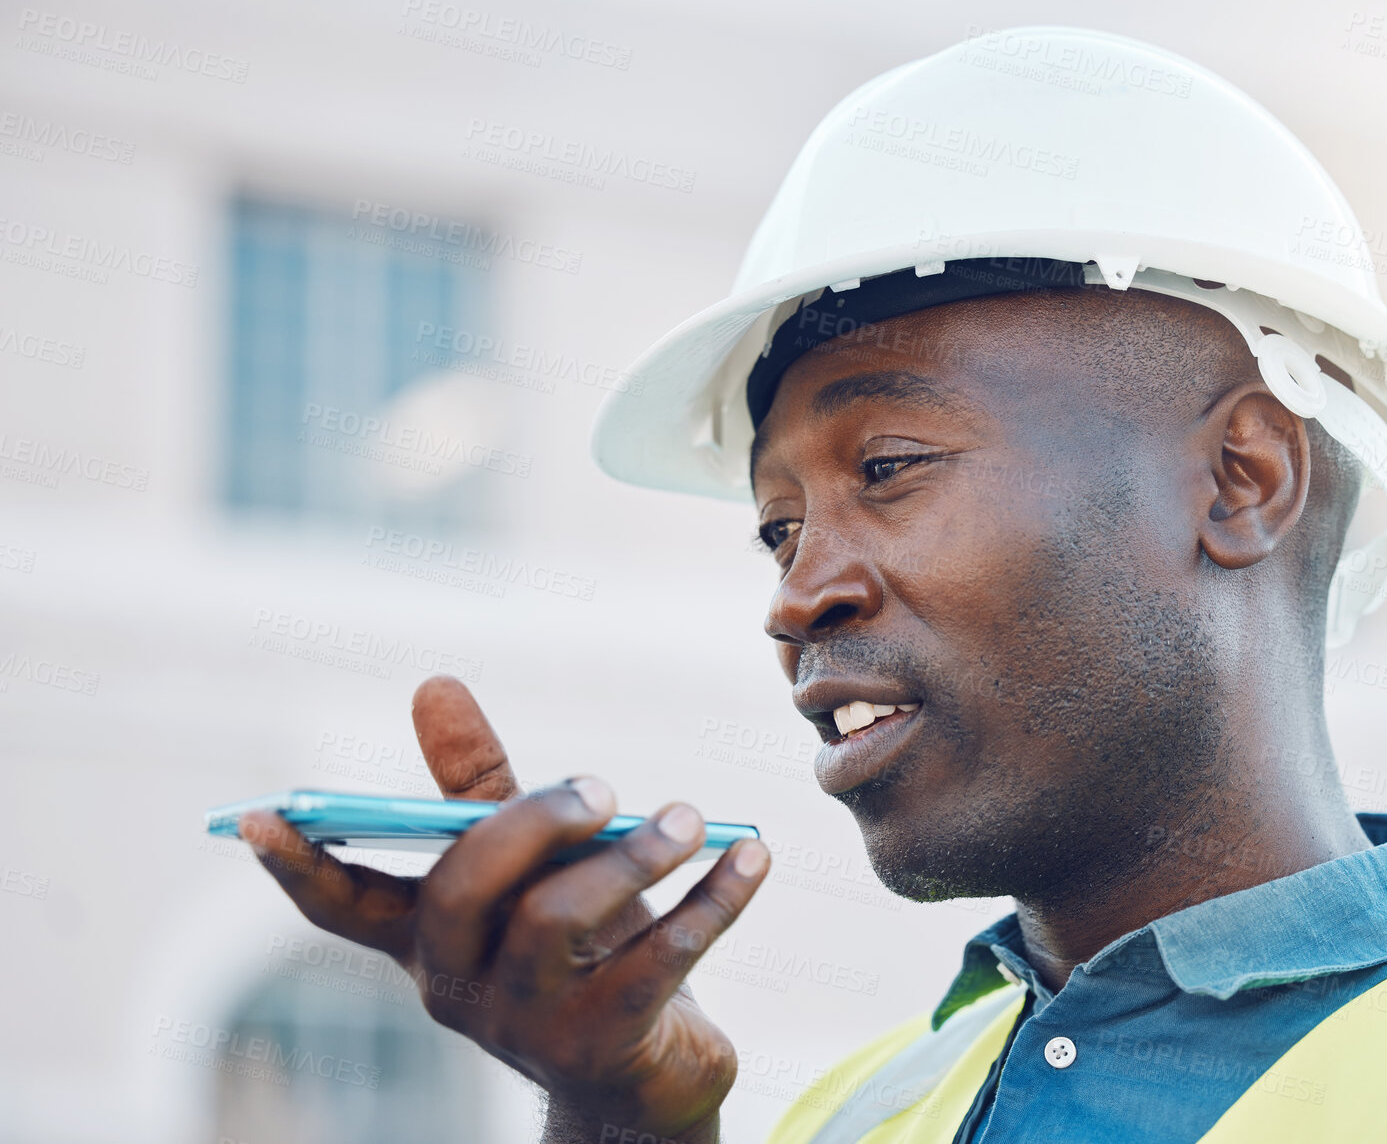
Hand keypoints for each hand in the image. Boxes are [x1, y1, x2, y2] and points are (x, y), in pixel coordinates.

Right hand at [243, 676, 770, 1143]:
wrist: (647, 1079)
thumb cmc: (580, 949)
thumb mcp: (533, 868)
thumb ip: (485, 785)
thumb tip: (431, 684)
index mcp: (430, 939)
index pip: (345, 906)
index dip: (300, 865)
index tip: (257, 816)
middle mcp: (459, 985)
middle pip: (463, 890)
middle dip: (529, 821)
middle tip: (600, 785)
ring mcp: (526, 1024)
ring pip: (558, 923)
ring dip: (631, 855)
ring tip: (689, 817)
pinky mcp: (604, 1044)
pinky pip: (660, 959)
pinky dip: (713, 898)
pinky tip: (752, 856)